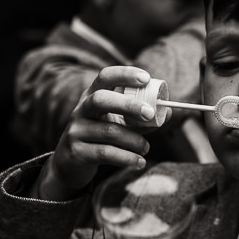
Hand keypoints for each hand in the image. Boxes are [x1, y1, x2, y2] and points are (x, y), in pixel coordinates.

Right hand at [37, 65, 156, 200]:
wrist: (70, 163)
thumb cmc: (99, 137)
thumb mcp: (116, 123)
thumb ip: (140, 118)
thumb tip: (168, 113)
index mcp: (91, 96)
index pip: (104, 77)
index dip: (125, 74)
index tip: (146, 78)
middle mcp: (81, 110)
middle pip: (101, 100)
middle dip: (128, 105)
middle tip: (150, 114)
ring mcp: (76, 131)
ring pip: (108, 131)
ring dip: (134, 140)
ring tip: (146, 148)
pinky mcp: (77, 152)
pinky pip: (105, 153)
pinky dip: (127, 158)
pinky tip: (139, 162)